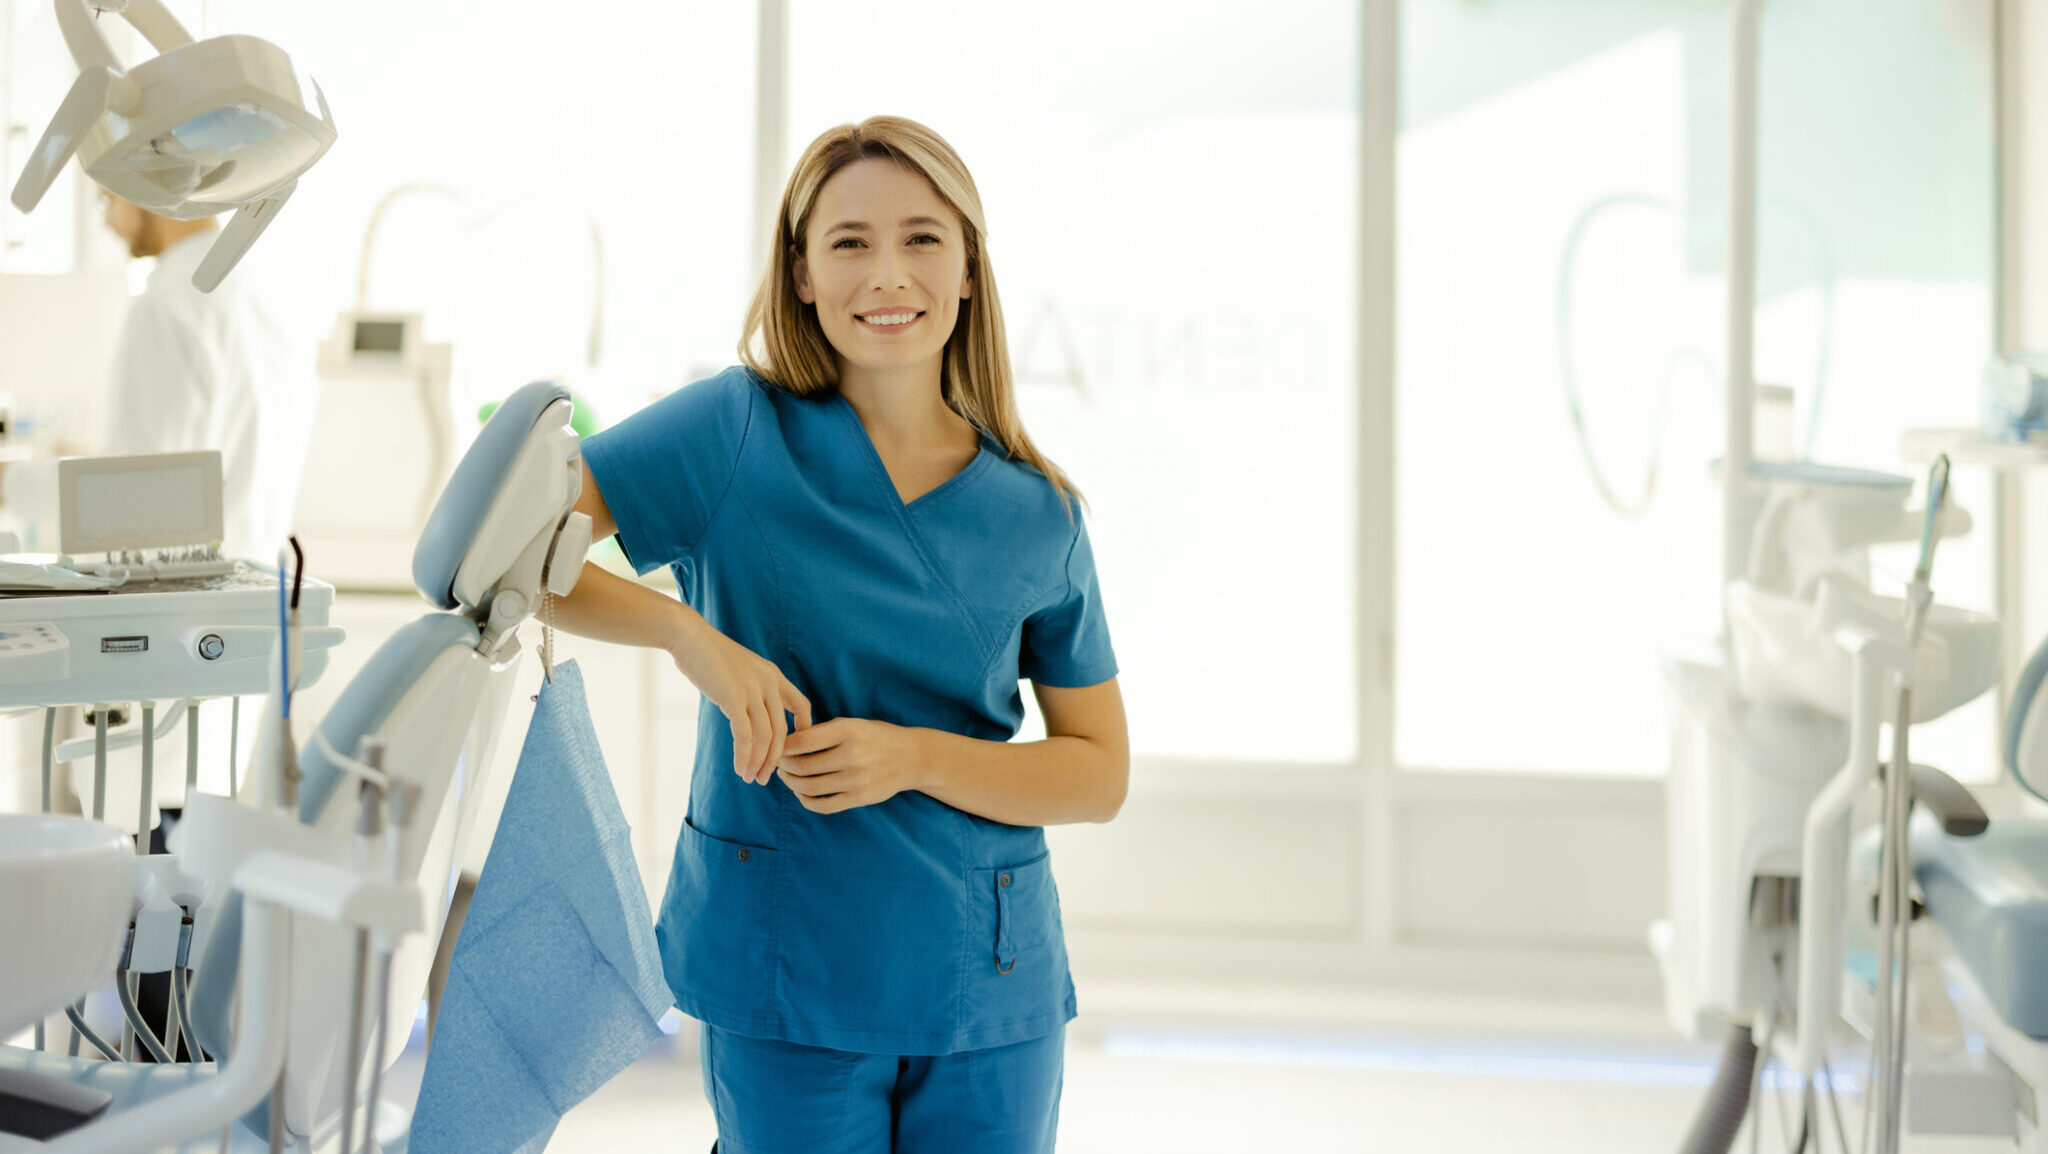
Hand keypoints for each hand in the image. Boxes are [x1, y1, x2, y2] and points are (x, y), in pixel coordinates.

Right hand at [665, 611, 809, 784]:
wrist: (688, 637)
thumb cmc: (709, 655)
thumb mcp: (740, 669)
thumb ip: (750, 689)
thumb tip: (749, 712)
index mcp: (774, 675)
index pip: (802, 706)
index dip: (803, 730)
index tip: (792, 750)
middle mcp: (769, 683)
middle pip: (782, 730)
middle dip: (775, 758)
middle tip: (765, 778)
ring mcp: (752, 690)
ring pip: (765, 737)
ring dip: (758, 762)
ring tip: (751, 779)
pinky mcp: (733, 698)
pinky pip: (745, 736)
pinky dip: (744, 756)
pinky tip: (740, 769)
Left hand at [776, 718, 920, 814]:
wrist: (912, 757)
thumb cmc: (876, 737)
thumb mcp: (853, 724)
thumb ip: (823, 732)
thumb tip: (787, 742)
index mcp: (848, 731)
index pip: (802, 741)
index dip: (783, 746)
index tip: (778, 747)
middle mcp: (852, 755)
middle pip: (802, 766)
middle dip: (784, 766)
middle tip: (780, 764)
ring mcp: (856, 779)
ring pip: (809, 787)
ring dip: (791, 784)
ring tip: (788, 778)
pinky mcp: (859, 798)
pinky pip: (823, 805)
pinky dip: (807, 801)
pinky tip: (803, 794)